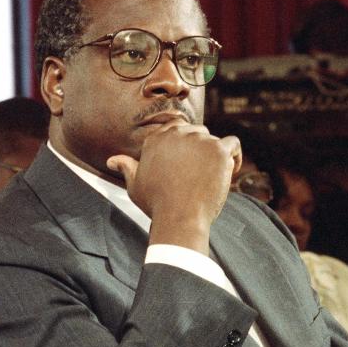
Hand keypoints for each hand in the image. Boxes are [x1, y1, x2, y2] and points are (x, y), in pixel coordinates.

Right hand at [107, 123, 240, 252]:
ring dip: (216, 156)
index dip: (184, 145)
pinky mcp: (219, 149)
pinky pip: (233, 144)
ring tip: (213, 179)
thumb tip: (112, 160)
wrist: (178, 217)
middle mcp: (177, 134)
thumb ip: (127, 167)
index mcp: (156, 138)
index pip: (176, 129)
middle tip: (200, 175)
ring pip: (214, 140)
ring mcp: (199, 140)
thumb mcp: (135, 185)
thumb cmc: (156, 205)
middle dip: (200, 150)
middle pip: (196, 132)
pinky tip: (231, 172)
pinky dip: (235, 157)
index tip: (187, 164)